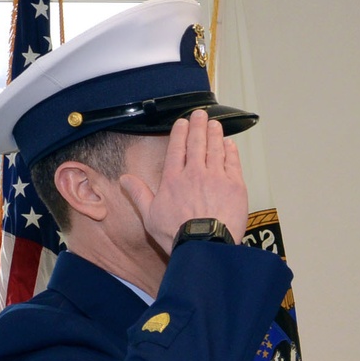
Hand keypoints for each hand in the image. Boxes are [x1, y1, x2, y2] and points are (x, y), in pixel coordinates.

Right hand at [118, 109, 249, 254]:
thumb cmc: (178, 235)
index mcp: (173, 179)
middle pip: (197, 143)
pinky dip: (231, 151)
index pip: (177, 148)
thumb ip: (139, 194)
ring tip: (215, 124)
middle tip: (200, 114)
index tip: (182, 122)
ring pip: (216, 149)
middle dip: (198, 125)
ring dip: (215, 134)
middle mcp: (195, 173)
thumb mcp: (150, 215)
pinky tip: (230, 144)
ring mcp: (216, 178)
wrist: (205, 246)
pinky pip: (233, 163)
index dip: (180, 132)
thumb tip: (124, 179)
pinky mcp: (235, 186)